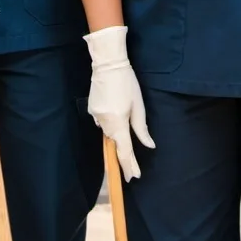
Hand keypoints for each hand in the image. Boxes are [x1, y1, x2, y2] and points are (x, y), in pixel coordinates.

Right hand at [84, 26, 154, 180]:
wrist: (108, 63)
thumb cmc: (127, 82)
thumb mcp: (138, 105)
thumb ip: (141, 128)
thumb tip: (149, 145)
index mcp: (118, 122)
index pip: (124, 150)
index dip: (129, 165)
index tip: (133, 177)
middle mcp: (104, 123)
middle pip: (115, 142)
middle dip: (123, 153)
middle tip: (132, 169)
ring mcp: (96, 116)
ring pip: (108, 132)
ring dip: (116, 135)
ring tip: (125, 130)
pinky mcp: (92, 109)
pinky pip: (102, 122)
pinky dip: (110, 122)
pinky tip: (115, 113)